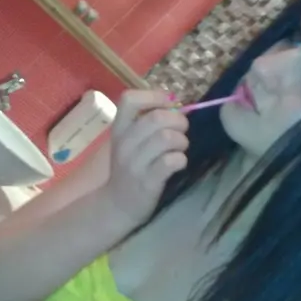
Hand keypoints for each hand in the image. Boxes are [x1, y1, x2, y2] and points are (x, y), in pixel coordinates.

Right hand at [103, 90, 187, 225]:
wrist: (118, 204)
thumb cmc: (131, 167)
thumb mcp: (130, 142)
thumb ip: (148, 123)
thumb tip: (177, 106)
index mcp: (119, 128)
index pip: (129, 99)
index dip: (154, 96)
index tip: (168, 104)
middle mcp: (124, 143)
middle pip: (156, 118)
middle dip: (178, 121)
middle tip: (182, 130)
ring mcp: (134, 163)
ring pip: (166, 138)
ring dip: (181, 140)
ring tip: (180, 148)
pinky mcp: (148, 181)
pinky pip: (171, 161)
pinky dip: (181, 159)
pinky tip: (179, 163)